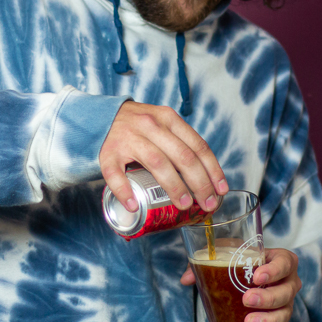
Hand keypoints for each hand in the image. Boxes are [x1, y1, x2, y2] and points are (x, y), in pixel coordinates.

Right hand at [99, 101, 226, 211]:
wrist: (101, 116)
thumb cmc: (139, 126)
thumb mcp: (162, 122)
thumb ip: (181, 140)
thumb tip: (207, 174)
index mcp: (168, 118)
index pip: (197, 145)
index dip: (212, 169)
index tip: (220, 189)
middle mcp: (150, 125)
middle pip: (182, 156)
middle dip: (199, 183)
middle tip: (207, 203)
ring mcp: (128, 138)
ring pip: (157, 163)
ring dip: (174, 187)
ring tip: (183, 205)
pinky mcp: (108, 153)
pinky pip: (116, 174)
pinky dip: (125, 191)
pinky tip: (135, 205)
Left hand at [180, 247, 301, 321]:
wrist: (248, 274)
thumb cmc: (242, 259)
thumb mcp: (227, 253)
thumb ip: (207, 261)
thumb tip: (187, 279)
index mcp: (281, 261)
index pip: (286, 263)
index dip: (275, 270)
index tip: (257, 277)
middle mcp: (288, 283)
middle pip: (286, 292)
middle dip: (268, 298)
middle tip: (247, 300)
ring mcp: (284, 304)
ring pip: (283, 315)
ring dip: (267, 321)